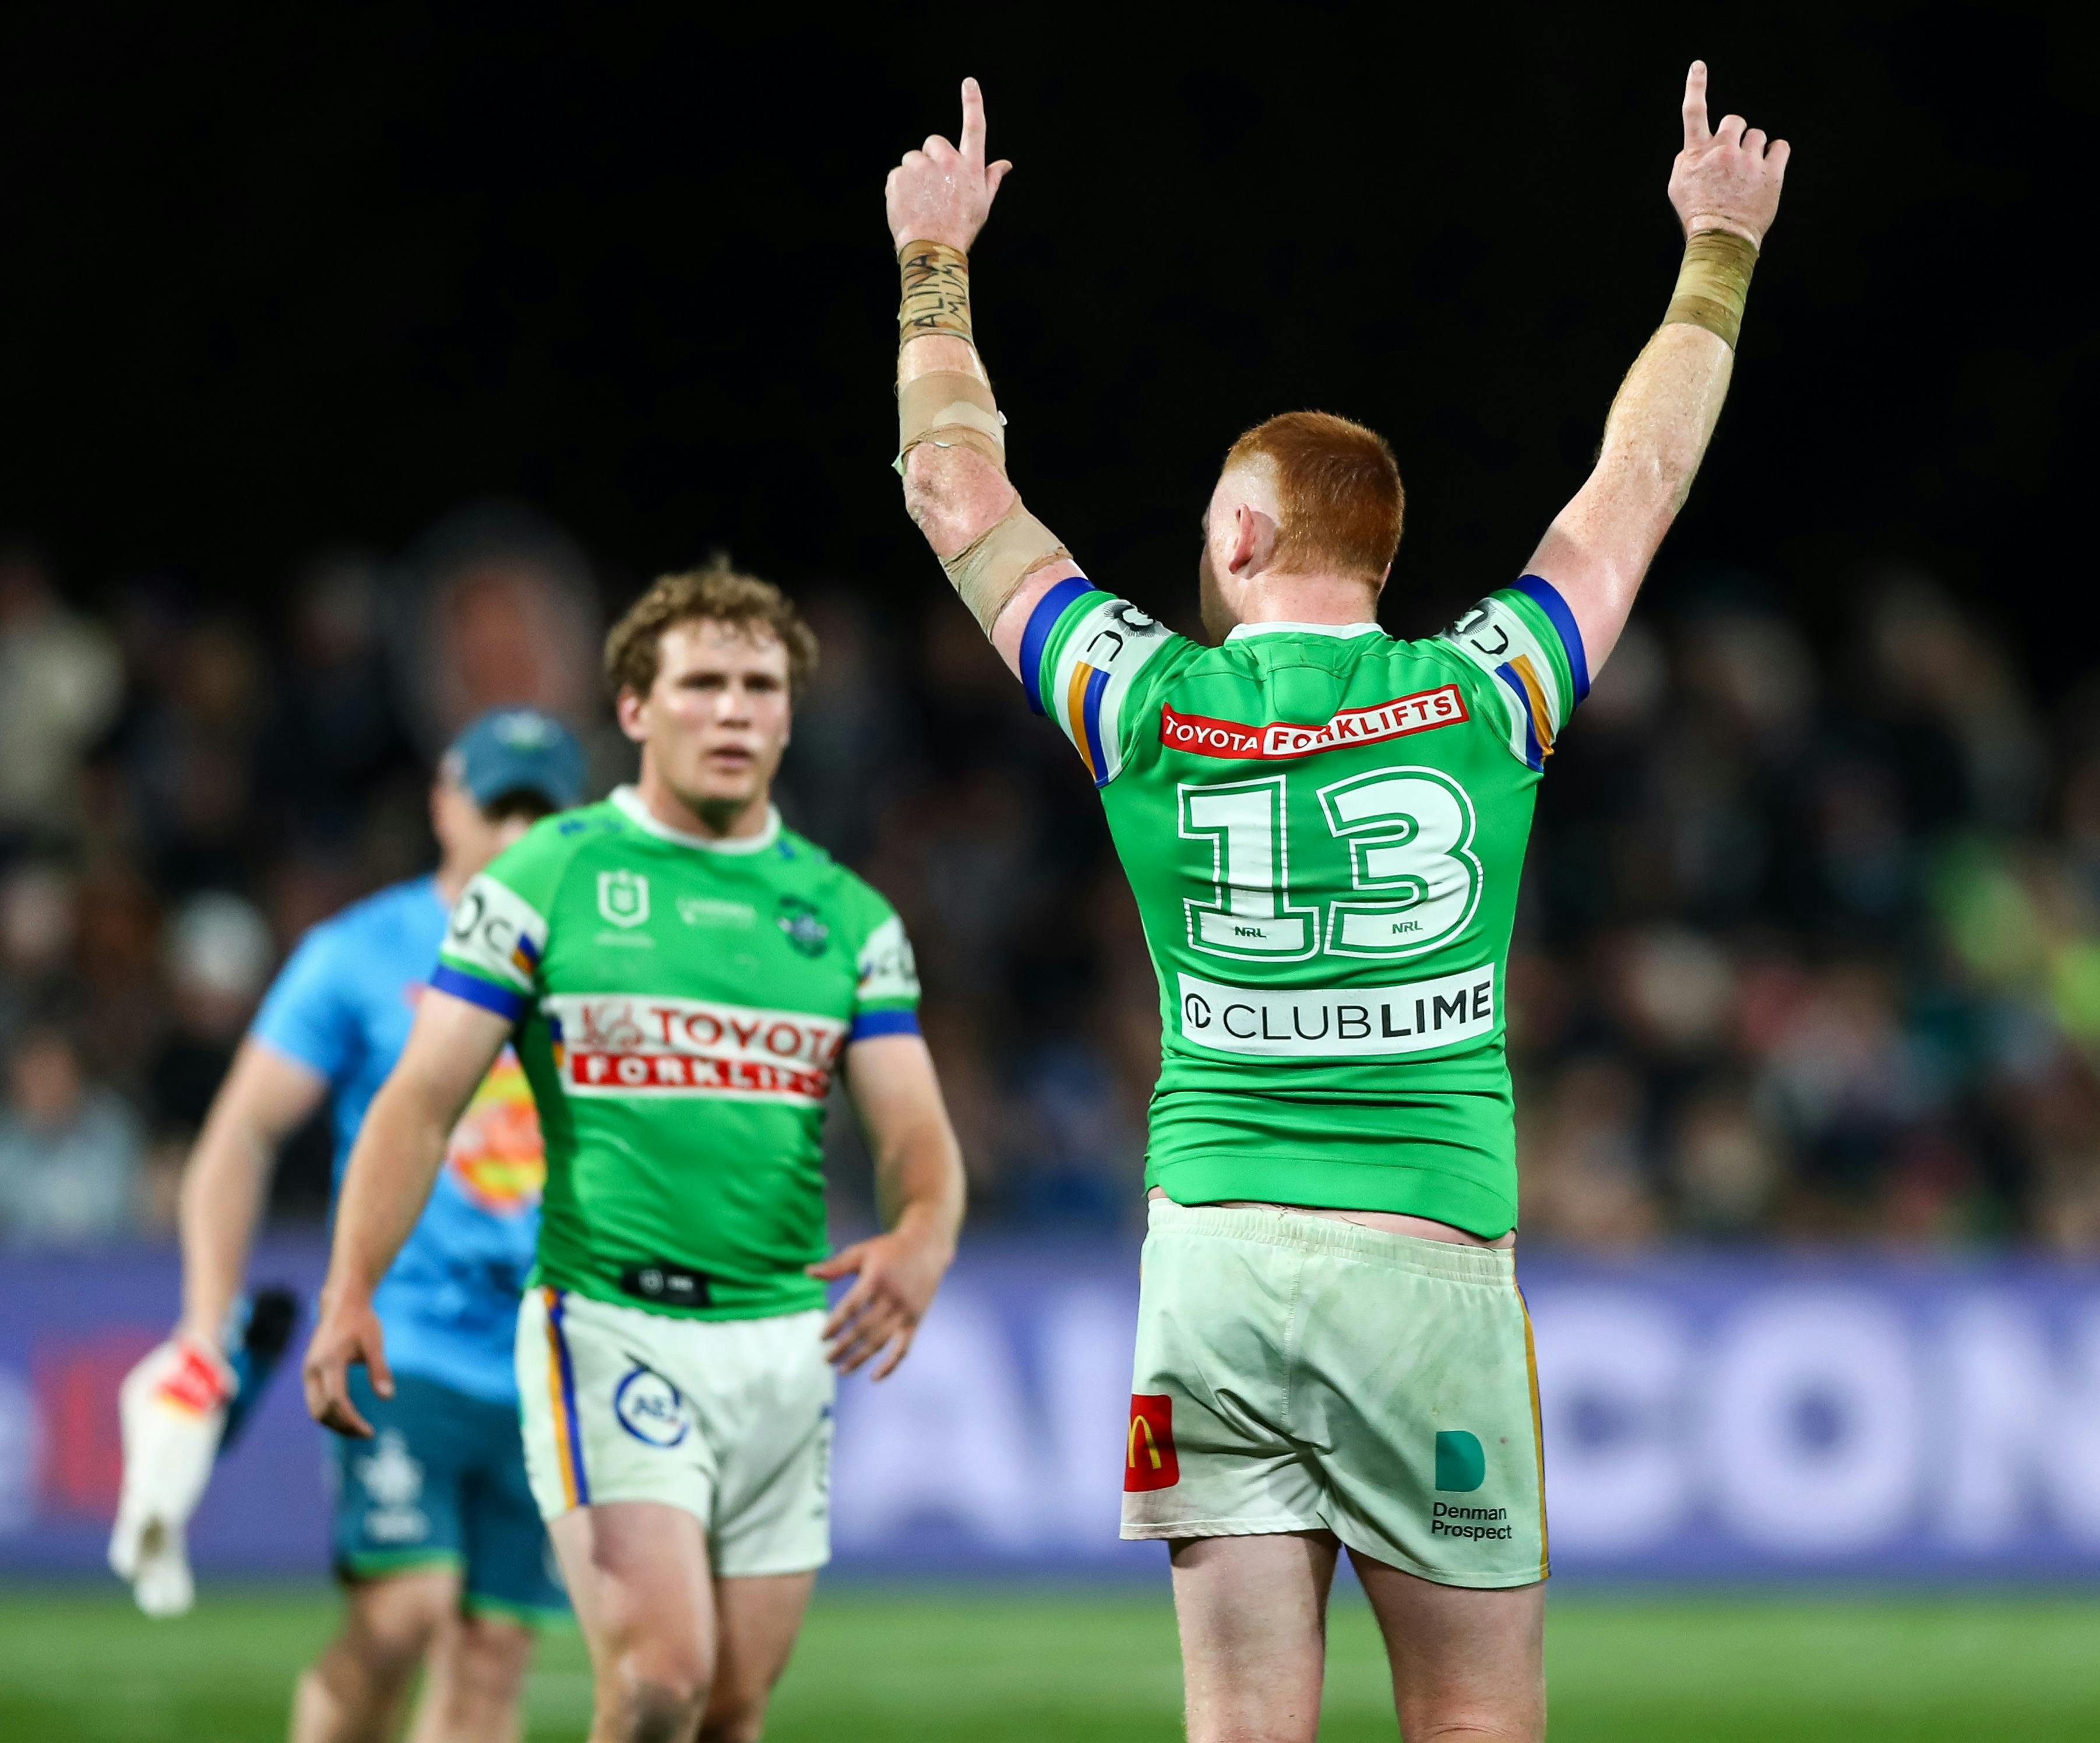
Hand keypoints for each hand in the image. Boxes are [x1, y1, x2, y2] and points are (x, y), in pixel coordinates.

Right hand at [108, 1338, 233, 1616]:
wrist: (183, 1373)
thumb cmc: (174, 1367)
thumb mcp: (174, 1365)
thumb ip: (194, 1373)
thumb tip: (225, 1384)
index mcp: (148, 1449)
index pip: (144, 1481)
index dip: (146, 1503)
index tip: (148, 1519)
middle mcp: (149, 1477)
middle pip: (141, 1520)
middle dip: (140, 1548)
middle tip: (139, 1580)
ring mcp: (161, 1492)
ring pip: (157, 1541)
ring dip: (160, 1573)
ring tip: (167, 1608)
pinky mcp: (178, 1497)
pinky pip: (173, 1539)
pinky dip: (174, 1568)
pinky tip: (176, 1598)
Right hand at [300, 1290, 390, 1437]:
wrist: (341, 1304)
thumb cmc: (361, 1321)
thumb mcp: (374, 1342)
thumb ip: (379, 1369)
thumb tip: (387, 1398)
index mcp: (328, 1361)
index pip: (336, 1401)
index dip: (351, 1420)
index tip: (369, 1432)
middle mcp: (312, 1370)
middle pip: (321, 1411)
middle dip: (342, 1427)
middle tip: (365, 1434)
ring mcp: (308, 1372)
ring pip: (315, 1410)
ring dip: (335, 1423)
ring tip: (359, 1429)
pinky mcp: (309, 1373)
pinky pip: (315, 1402)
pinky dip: (330, 1414)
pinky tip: (348, 1417)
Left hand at [808, 1221, 953, 1379]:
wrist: (927, 1247)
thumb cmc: (889, 1250)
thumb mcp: (862, 1252)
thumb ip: (836, 1265)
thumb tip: (807, 1272)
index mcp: (876, 1279)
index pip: (851, 1307)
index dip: (835, 1324)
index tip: (821, 1338)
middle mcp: (892, 1297)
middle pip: (864, 1328)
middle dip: (843, 1347)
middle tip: (826, 1359)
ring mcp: (905, 1311)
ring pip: (880, 1341)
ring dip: (860, 1358)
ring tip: (841, 1369)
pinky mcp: (915, 1321)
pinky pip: (903, 1348)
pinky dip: (891, 1365)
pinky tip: (874, 1377)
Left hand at [886, 75, 1012, 255]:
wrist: (932, 249)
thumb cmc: (961, 228)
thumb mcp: (983, 204)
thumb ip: (991, 178)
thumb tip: (1004, 163)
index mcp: (970, 167)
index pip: (974, 128)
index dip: (973, 103)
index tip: (969, 82)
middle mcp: (947, 162)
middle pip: (934, 142)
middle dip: (932, 158)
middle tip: (935, 186)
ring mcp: (922, 168)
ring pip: (913, 159)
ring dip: (916, 174)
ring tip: (922, 200)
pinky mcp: (900, 176)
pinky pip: (898, 174)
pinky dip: (901, 187)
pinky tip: (910, 205)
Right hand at [1668, 61, 1789, 247]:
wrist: (1722, 240)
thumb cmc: (1697, 214)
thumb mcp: (1677, 187)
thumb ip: (1685, 158)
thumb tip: (1700, 144)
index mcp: (1696, 154)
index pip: (1693, 113)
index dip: (1695, 87)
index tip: (1697, 66)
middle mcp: (1722, 151)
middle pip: (1734, 120)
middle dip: (1735, 134)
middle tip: (1733, 158)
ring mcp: (1748, 160)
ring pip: (1757, 135)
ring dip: (1754, 149)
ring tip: (1748, 174)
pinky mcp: (1772, 171)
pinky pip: (1780, 146)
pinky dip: (1776, 154)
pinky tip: (1766, 170)